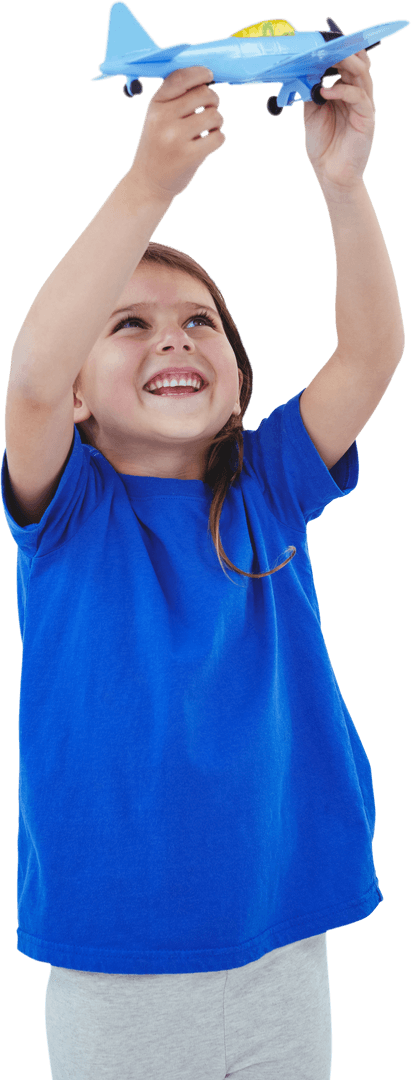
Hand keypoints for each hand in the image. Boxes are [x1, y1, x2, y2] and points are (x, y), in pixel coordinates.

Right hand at [130, 66, 224, 200]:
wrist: (147, 183)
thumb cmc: (157, 147)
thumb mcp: (156, 118)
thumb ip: (175, 99)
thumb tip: (205, 80)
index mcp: (155, 105)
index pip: (180, 78)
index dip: (199, 73)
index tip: (209, 76)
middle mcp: (164, 118)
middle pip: (204, 95)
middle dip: (213, 101)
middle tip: (211, 110)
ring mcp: (176, 138)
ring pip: (214, 116)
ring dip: (217, 122)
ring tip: (209, 130)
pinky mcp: (189, 156)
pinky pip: (218, 137)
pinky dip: (218, 139)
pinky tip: (209, 143)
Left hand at [303, 50, 375, 192]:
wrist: (330, 173)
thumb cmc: (323, 146)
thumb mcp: (312, 113)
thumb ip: (312, 92)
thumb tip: (306, 71)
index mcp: (345, 92)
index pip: (346, 64)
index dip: (337, 53)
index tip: (320, 45)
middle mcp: (356, 96)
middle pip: (358, 64)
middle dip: (344, 52)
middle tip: (327, 46)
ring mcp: (363, 106)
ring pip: (362, 75)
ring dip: (346, 64)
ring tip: (329, 59)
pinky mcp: (367, 118)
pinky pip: (358, 96)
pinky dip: (342, 90)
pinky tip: (325, 91)